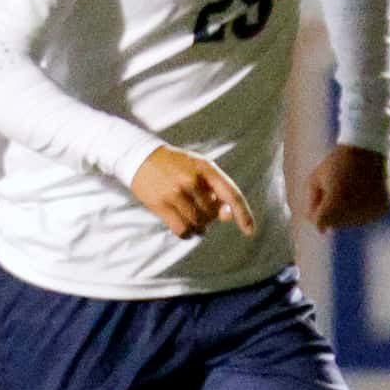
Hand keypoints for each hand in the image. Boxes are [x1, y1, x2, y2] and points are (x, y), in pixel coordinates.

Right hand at [131, 147, 255, 239]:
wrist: (140, 156)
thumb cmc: (176, 164)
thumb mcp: (200, 168)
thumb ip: (217, 189)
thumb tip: (227, 216)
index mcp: (206, 168)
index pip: (232, 194)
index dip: (243, 214)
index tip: (250, 231)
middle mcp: (191, 180)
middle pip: (212, 214)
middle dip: (209, 217)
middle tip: (198, 208)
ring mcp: (174, 192)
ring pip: (198, 224)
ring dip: (198, 226)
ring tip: (191, 217)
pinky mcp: (159, 204)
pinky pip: (182, 230)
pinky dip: (187, 233)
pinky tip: (185, 227)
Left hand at [304, 144, 389, 230]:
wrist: (367, 149)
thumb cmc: (335, 164)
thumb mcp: (314, 181)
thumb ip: (311, 207)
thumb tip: (323, 230)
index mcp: (334, 206)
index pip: (318, 223)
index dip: (317, 206)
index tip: (324, 189)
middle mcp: (353, 213)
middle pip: (335, 224)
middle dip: (332, 208)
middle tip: (340, 184)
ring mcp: (370, 213)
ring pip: (351, 221)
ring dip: (347, 208)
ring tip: (352, 186)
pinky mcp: (382, 210)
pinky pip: (366, 216)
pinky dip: (362, 207)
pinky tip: (364, 190)